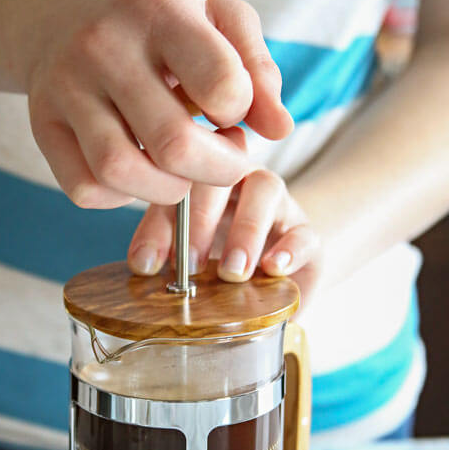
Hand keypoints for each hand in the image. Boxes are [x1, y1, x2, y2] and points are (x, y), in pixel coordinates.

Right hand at [27, 0, 292, 208]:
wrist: (58, 17)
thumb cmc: (157, 24)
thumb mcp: (217, 18)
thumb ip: (258, 69)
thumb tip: (279, 131)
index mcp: (159, 7)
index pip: (222, 86)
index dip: (239, 113)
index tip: (231, 111)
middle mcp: (104, 44)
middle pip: (173, 144)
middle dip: (216, 171)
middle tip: (225, 162)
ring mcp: (66, 87)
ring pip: (121, 173)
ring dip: (167, 191)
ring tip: (182, 172)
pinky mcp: (41, 125)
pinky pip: (85, 189)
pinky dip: (120, 198)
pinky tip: (138, 172)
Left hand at [128, 127, 320, 305]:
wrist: (271, 275)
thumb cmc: (217, 260)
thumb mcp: (186, 259)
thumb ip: (165, 253)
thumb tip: (143, 268)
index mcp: (196, 180)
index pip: (171, 185)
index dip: (157, 221)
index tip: (145, 265)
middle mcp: (235, 177)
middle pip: (218, 175)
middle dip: (200, 222)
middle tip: (189, 267)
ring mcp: (275, 201)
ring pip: (265, 189)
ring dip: (245, 231)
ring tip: (232, 273)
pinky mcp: (305, 231)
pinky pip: (303, 230)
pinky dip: (290, 249)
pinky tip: (274, 269)